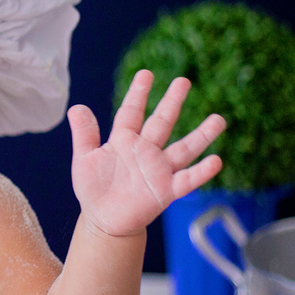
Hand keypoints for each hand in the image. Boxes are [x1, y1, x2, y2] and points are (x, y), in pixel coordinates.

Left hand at [67, 69, 224, 237]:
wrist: (104, 220)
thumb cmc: (94, 188)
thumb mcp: (84, 159)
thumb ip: (84, 134)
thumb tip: (76, 107)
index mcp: (124, 140)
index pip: (132, 112)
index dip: (138, 94)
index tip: (146, 74)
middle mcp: (145, 150)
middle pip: (162, 122)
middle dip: (172, 102)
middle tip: (184, 81)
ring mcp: (158, 169)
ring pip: (184, 149)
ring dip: (201, 135)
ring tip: (219, 119)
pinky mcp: (166, 190)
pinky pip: (187, 179)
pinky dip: (201, 172)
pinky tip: (215, 161)